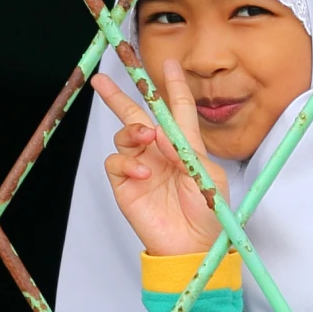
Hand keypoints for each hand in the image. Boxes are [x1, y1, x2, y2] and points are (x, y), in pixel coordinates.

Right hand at [90, 62, 227, 256]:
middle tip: (102, 80)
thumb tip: (159, 134)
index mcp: (184, 146)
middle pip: (136, 116)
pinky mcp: (125, 185)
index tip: (169, 64)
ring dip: (132, 131)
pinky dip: (126, 163)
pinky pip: (115, 163)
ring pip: (124, 136)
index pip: (176, 109)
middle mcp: (158, 153)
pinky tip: (142, 173)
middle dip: (119, 97)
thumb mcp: (209, 178)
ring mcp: (140, 168)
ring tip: (145, 138)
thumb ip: (187, 152)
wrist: (193, 247)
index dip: (173, 86)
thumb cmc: (208, 215)